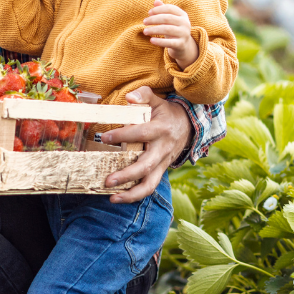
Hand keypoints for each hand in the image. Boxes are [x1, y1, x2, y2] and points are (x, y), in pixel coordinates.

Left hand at [99, 87, 187, 202]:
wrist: (188, 126)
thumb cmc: (166, 113)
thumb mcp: (156, 100)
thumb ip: (143, 95)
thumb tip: (129, 97)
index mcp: (161, 129)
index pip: (141, 133)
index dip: (123, 135)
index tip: (105, 137)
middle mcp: (162, 149)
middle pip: (146, 166)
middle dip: (127, 175)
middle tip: (108, 180)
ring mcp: (163, 163)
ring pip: (150, 183)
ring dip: (131, 194)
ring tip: (112, 198)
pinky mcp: (161, 171)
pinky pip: (149, 186)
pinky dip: (135, 195)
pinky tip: (118, 197)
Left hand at [143, 0, 198, 69]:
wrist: (182, 45)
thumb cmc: (173, 28)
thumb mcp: (169, 19)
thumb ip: (163, 10)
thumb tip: (156, 1)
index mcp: (183, 15)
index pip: (170, 8)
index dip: (158, 9)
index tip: (149, 13)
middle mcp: (185, 23)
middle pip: (167, 18)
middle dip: (154, 19)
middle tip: (144, 22)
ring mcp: (184, 34)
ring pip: (167, 29)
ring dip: (154, 30)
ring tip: (145, 31)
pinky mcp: (181, 44)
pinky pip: (169, 42)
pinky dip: (159, 41)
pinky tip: (151, 40)